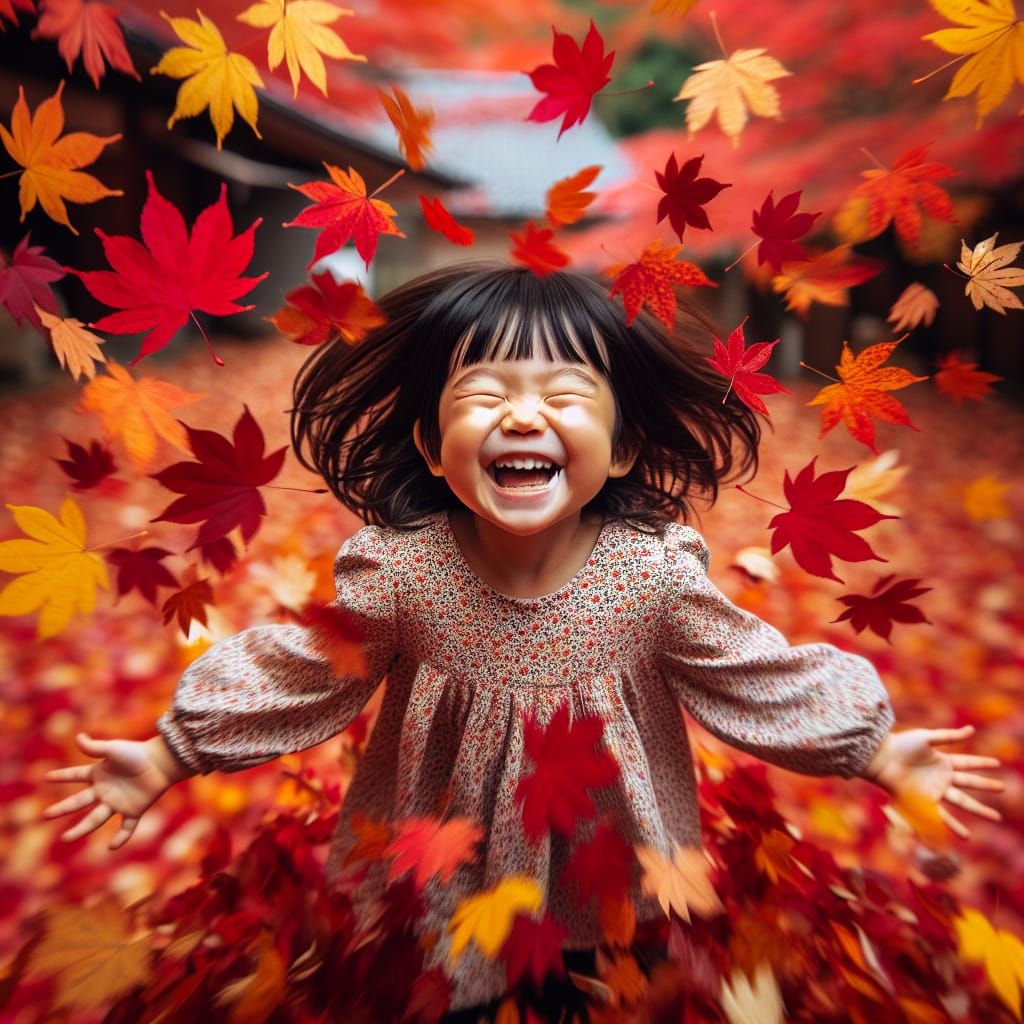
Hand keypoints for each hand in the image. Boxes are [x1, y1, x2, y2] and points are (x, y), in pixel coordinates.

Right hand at [42, 732, 191, 848]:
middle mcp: (105, 790)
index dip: (62, 776)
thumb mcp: (113, 749)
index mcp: (99, 774)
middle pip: (79, 802)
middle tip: (45, 816)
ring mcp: (118, 802)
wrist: (162, 762)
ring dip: (81, 829)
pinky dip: (121, 838)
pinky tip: (112, 847)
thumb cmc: (137, 753)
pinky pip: (126, 827)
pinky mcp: (134, 810)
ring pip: (95, 819)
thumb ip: (95, 748)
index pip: (76, 776)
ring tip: (65, 839)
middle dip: (62, 809)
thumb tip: (77, 737)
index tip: (46, 777)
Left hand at [864, 724, 1004, 839]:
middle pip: (969, 783)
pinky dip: (954, 826)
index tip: (997, 763)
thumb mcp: (927, 738)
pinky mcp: (924, 802)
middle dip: (986, 786)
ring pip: (962, 802)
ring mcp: (934, 791)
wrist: (882, 760)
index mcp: (942, 761)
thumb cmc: (901, 745)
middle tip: (1003, 788)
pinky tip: (966, 836)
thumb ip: (949, 736)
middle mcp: (941, 778)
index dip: (982, 763)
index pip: (967, 763)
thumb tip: (971, 730)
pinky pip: (942, 817)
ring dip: (979, 810)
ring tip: (995, 817)